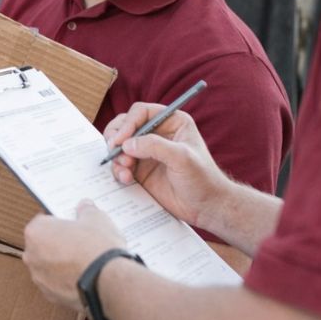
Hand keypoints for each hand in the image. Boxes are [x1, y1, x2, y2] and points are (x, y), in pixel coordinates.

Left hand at [23, 201, 125, 309]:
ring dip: (61, 263)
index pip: (43, 221)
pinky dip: (67, 281)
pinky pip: (57, 284)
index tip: (71, 223)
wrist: (108, 282)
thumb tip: (85, 206)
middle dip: (57, 243)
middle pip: (43, 244)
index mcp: (36, 232)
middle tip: (79, 241)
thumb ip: (87, 210)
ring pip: (49, 266)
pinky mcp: (51, 296)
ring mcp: (39, 278)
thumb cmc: (98, 247)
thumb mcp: (96, 219)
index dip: (58, 221)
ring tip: (84, 261)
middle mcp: (31, 256)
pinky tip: (84, 277)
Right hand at [103, 103, 230, 227]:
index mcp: (171, 122)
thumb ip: (155, 146)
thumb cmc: (202, 179)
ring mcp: (146, 152)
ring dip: (116, 157)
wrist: (205, 207)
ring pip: (119, 146)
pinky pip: (120, 165)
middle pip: (125, 125)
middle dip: (116, 138)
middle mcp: (157, 134)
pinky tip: (127, 180)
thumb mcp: (182, 158)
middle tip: (114, 152)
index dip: (128, 123)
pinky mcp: (140, 170)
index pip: (141, 112)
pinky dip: (118, 171)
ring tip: (125, 171)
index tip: (120, 140)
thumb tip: (127, 144)